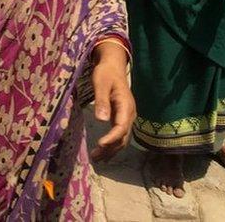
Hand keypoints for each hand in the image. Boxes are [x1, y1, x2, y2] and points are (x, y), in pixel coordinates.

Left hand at [89, 44, 134, 161]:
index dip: (112, 137)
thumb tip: (101, 120)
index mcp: (126, 106)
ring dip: (111, 150)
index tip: (100, 144)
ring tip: (96, 158)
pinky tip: (102, 150)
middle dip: (110, 149)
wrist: (113, 67)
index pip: (121, 127)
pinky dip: (111, 144)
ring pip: (122, 138)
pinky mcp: (121, 118)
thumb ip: (101, 100)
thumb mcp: (100, 83)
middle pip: (123, 137)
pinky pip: (119, 134)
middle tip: (95, 157)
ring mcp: (127, 117)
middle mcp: (130, 114)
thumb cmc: (106, 73)